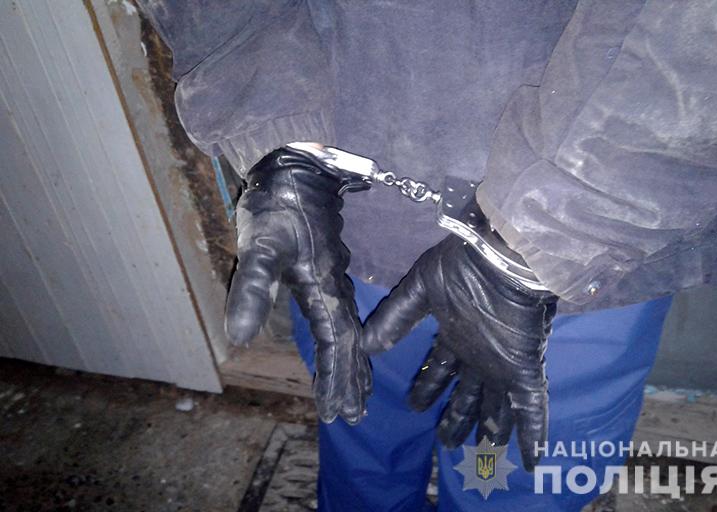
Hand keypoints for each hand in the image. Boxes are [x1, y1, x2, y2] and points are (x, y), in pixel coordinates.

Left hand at [225, 147, 370, 424]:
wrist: (296, 169)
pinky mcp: (329, 269)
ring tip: (359, 392)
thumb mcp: (260, 246)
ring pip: (352, 330)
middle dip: (351, 380)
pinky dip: (349, 340)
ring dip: (355, 364)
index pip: (336, 344)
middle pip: (351, 343)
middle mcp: (336, 288)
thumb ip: (251, 288)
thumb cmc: (277, 207)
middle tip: (353, 415)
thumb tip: (238, 338)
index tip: (335, 412)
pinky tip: (346, 344)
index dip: (336, 379)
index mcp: (324, 288)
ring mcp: (336, 278)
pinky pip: (345, 315)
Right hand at [362, 236, 556, 470]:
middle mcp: (479, 353)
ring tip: (485, 449)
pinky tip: (531, 459)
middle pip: (468, 393)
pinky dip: (531, 434)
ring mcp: (504, 363)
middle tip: (449, 443)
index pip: (439, 369)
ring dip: (491, 426)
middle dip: (458, 416)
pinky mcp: (526, 368)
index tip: (414, 407)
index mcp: (456, 335)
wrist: (501, 257)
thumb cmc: (461, 270)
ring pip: (497, 404)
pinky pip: (531, 408)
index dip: (428, 388)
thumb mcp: (419, 293)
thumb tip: (365, 344)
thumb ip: (395, 319)